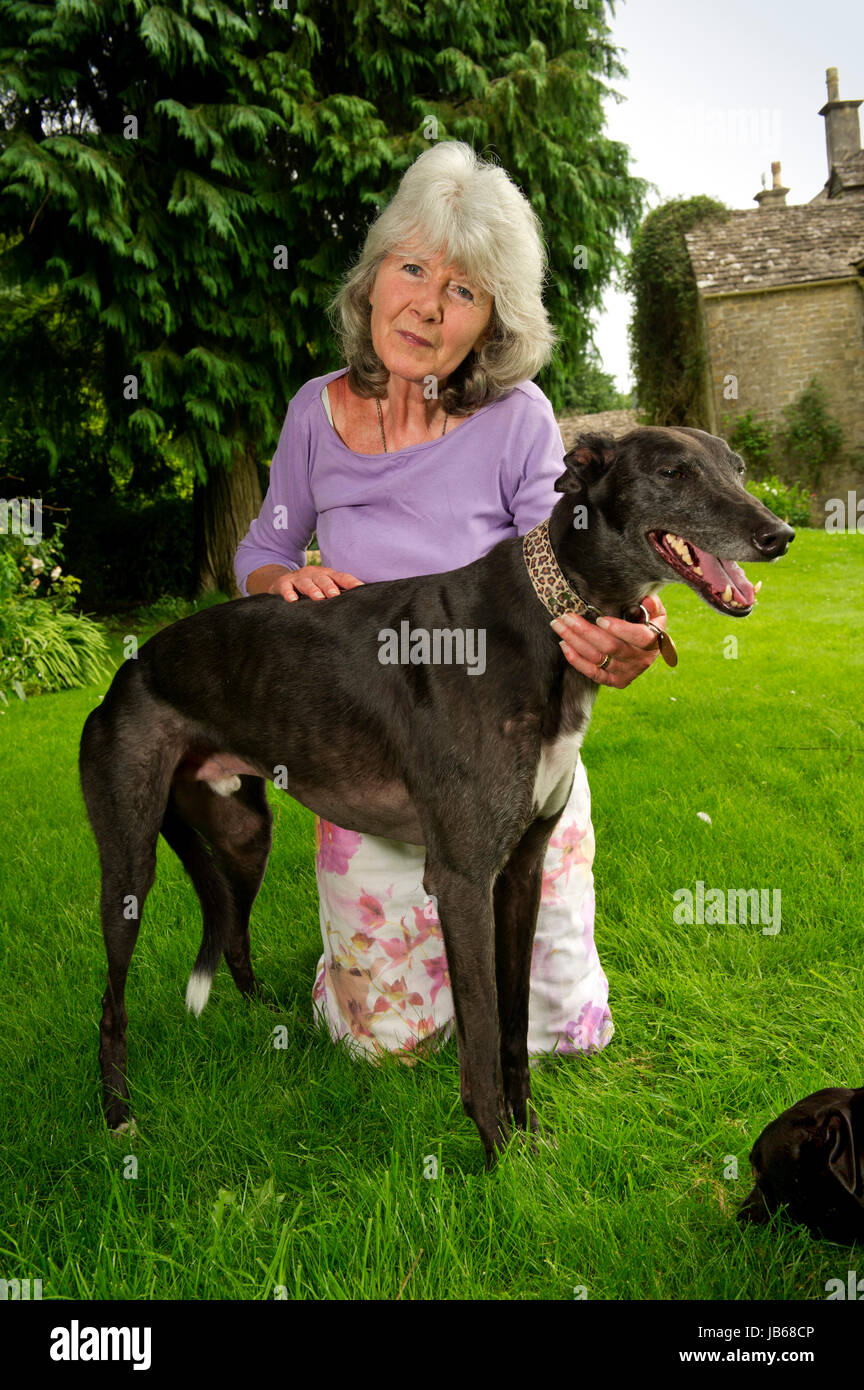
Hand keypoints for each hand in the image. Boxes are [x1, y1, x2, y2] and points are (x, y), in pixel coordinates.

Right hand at [271, 565, 364, 601]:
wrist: (283, 581)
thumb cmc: (311, 587)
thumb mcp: (325, 588)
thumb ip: (340, 592)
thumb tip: (361, 602)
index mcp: (328, 576)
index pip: (341, 578)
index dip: (351, 583)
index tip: (360, 589)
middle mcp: (314, 575)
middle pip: (324, 579)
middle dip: (330, 586)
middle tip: (335, 595)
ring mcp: (299, 578)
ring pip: (306, 583)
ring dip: (313, 590)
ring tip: (318, 598)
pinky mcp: (283, 584)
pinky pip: (286, 587)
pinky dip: (288, 593)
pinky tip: (292, 600)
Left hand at [550, 594, 667, 688]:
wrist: (649, 651)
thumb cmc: (649, 625)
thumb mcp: (657, 613)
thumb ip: (653, 605)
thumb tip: (646, 600)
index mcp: (653, 642)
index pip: (638, 637)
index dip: (620, 629)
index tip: (601, 619)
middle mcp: (639, 661)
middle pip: (610, 647)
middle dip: (585, 631)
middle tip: (567, 616)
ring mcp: (625, 673)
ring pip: (597, 658)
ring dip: (574, 641)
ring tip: (559, 625)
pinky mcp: (614, 681)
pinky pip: (592, 673)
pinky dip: (576, 660)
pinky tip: (564, 645)